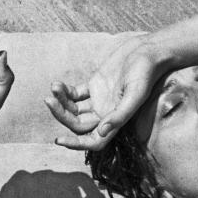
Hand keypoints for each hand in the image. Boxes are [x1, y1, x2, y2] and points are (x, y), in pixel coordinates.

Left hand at [45, 35, 165, 149]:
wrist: (147, 52)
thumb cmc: (145, 73)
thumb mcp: (135, 94)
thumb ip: (120, 114)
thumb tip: (102, 132)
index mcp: (115, 121)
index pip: (94, 141)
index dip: (76, 144)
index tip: (59, 140)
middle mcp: (105, 114)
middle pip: (78, 124)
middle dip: (62, 115)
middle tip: (49, 100)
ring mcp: (98, 101)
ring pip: (73, 110)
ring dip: (61, 102)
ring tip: (54, 88)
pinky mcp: (94, 87)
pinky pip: (75, 95)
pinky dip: (65, 92)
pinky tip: (58, 85)